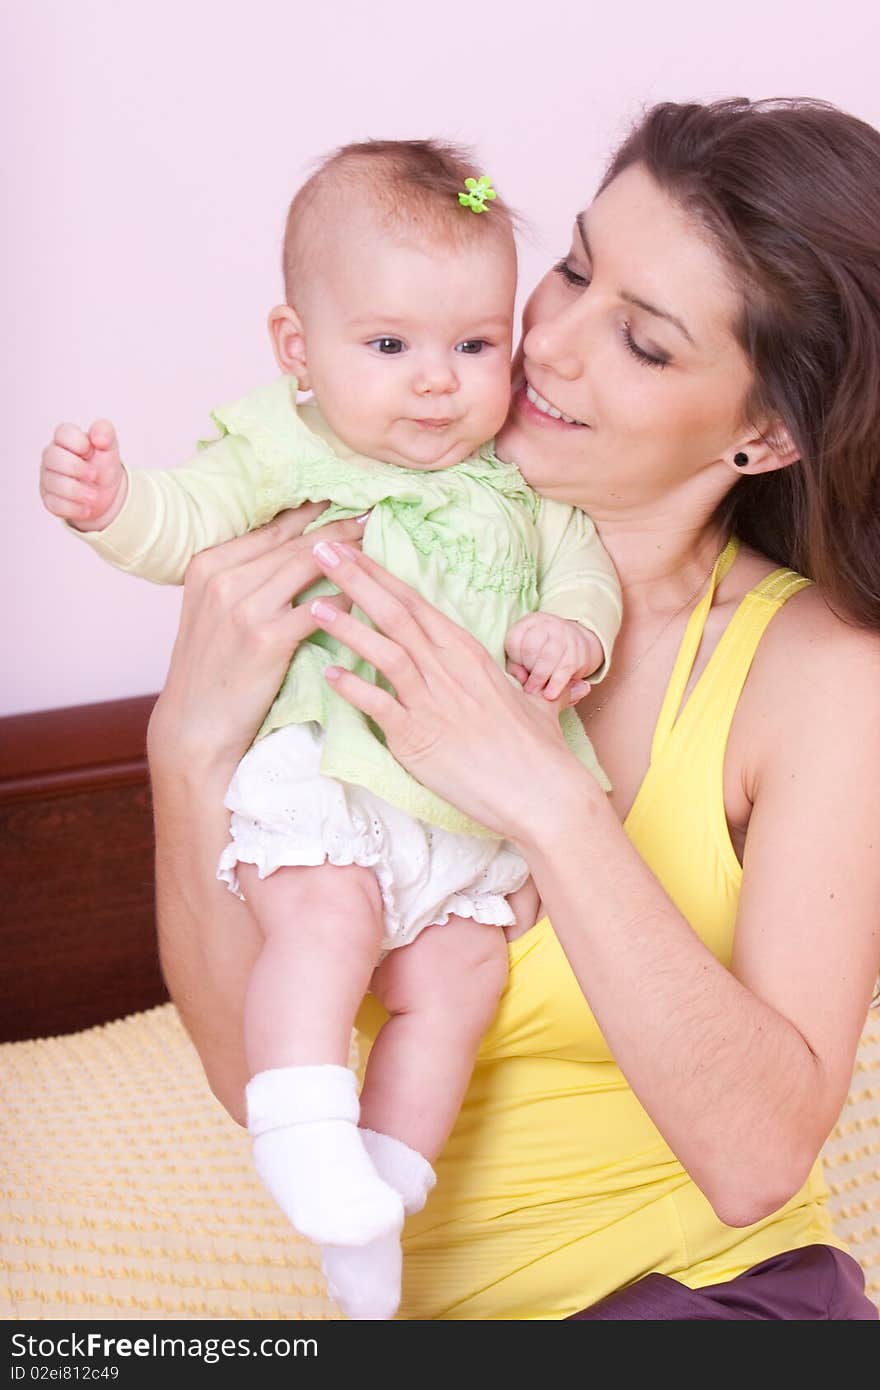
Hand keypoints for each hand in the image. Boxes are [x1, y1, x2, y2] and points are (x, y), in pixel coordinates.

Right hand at [40, 420, 127, 530]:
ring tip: (94, 497)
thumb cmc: (102, 465)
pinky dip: (74, 508)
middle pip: (53, 457)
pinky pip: (55, 504)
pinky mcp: (49, 499)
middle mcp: (52, 456)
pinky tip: (86, 509)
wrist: (105, 493)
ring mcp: (48, 478)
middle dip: (76, 468)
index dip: (79, 443)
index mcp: (65, 439)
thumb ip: (105, 432)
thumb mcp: (109, 446)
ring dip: (78, 492)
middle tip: (94, 475)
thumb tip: (99, 437)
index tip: (91, 451)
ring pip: (53, 483)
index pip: (63, 432)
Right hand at [146, 507, 368, 782]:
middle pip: (294, 543)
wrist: (195, 726)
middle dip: (338, 527)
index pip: (271, 529)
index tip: (343, 502)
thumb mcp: (212, 612)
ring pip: (308, 566)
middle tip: (372, 515)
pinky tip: (366, 595)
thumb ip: (243, 579)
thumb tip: (293, 551)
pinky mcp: (264, 638)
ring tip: (376, 545)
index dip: (311, 514)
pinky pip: (318, 607)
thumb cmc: (211, 672)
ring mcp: (242, 607)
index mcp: (208, 565)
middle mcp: (222, 578)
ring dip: (348, 556)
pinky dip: (345, 598)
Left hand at [307, 541, 597, 844]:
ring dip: (347, 627)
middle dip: (355, 579)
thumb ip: (525, 687)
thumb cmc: (540, 751)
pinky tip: (329, 675)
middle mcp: (448, 669)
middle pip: (395, 613)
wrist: (542, 793)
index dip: (382, 575)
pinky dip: (352, 688)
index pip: (416, 603)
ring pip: (384, 650)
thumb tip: (553, 683)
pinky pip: (378, 705)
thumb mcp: (534, 704)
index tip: (354, 550)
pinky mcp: (418, 737)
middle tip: (322, 550)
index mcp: (468, 653)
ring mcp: (432, 701)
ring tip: (313, 606)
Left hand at [505, 612, 601, 700]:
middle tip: (526, 687)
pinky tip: (550, 695)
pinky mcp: (578, 651)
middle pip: (531, 648)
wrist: (580, 643)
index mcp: (529, 623)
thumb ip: (515, 667)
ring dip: (539, 678)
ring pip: (548, 658)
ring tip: (535, 692)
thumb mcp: (524, 654)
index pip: (515, 639)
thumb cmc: (544, 652)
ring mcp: (564, 635)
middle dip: (527, 670)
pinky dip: (556, 684)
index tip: (518, 673)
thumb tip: (520, 680)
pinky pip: (564, 669)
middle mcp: (547, 625)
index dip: (514, 660)